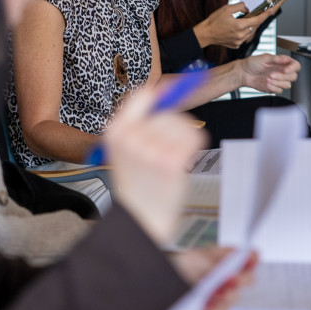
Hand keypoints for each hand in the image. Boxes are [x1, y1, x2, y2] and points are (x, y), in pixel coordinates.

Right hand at [104, 89, 205, 244]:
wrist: (141, 219)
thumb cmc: (137, 185)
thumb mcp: (126, 149)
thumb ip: (140, 122)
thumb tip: (165, 90)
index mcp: (115, 131)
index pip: (141, 95)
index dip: (159, 95)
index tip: (170, 96)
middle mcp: (131, 137)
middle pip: (166, 111)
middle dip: (174, 125)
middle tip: (170, 147)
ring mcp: (151, 149)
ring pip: (182, 124)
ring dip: (184, 137)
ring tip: (173, 157)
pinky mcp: (172, 160)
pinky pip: (194, 137)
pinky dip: (196, 144)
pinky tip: (185, 158)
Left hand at [168, 248, 258, 309]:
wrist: (164, 283)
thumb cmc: (182, 265)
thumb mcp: (199, 258)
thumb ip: (215, 264)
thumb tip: (230, 274)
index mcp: (226, 259)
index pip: (248, 258)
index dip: (252, 258)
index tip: (252, 258)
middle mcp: (228, 277)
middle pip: (248, 279)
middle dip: (243, 279)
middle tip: (232, 279)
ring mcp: (222, 295)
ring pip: (234, 298)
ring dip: (227, 295)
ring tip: (215, 293)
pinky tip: (208, 305)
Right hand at [194, 3, 272, 49]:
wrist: (205, 34)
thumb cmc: (214, 21)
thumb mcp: (226, 9)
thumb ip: (240, 7)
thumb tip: (247, 10)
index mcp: (240, 25)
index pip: (257, 20)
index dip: (265, 15)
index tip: (270, 11)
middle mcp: (241, 35)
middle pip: (254, 26)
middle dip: (255, 20)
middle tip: (253, 14)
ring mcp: (239, 41)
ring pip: (249, 32)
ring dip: (249, 26)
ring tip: (241, 22)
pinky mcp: (236, 45)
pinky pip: (244, 38)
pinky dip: (243, 32)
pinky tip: (235, 29)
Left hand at [237, 54, 298, 93]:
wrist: (244, 73)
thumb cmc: (253, 63)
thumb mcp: (264, 57)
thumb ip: (276, 58)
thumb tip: (286, 59)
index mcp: (282, 63)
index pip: (295, 65)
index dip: (293, 68)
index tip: (286, 70)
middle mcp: (282, 71)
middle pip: (293, 76)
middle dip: (283, 77)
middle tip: (271, 75)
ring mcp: (279, 80)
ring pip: (287, 85)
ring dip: (277, 82)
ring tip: (267, 79)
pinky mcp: (274, 87)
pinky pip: (280, 91)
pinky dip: (273, 88)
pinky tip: (266, 84)